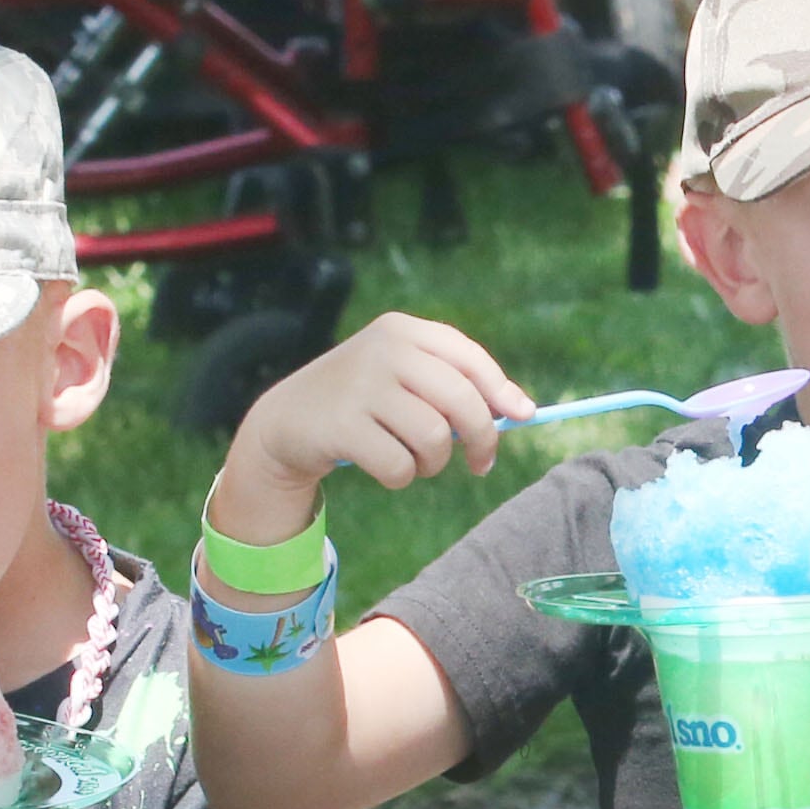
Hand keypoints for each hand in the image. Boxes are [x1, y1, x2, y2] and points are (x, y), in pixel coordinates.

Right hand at [206, 312, 531, 549]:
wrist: (285, 422)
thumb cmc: (361, 402)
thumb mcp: (401, 378)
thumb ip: (453, 386)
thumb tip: (521, 409)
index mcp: (402, 331)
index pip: (468, 357)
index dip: (501, 390)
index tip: (523, 416)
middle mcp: (383, 350)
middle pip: (462, 401)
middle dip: (482, 439)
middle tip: (481, 463)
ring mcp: (361, 386)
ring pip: (434, 439)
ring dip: (433, 463)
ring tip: (414, 460)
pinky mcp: (342, 426)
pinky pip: (400, 467)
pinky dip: (401, 477)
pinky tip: (383, 467)